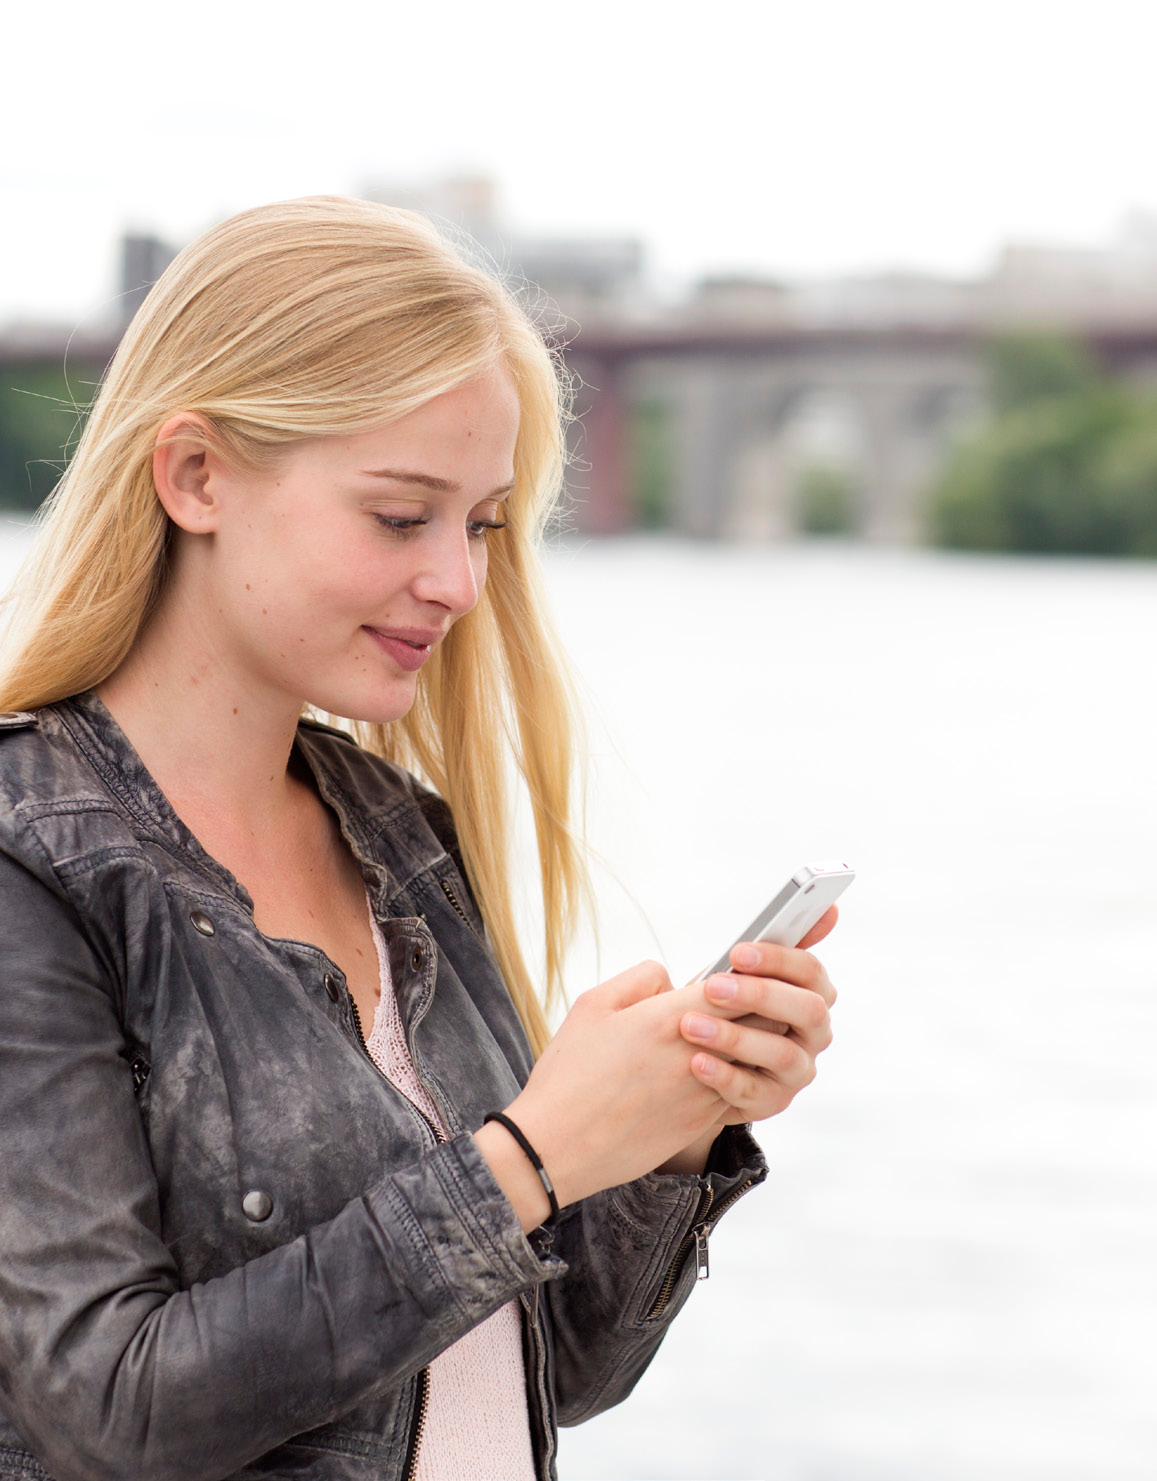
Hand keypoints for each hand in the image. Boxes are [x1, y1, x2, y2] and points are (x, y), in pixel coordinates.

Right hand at [481, 961, 734, 1221]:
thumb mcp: (593, 1004)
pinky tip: (707, 1074)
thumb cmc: (569, 1074)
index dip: (747, 976)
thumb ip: (642, 980)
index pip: (742, 986)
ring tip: (726, 1038)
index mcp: (671, 1017)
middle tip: (744, 1002)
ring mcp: (704, 1094)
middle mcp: (698, 1054)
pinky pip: (736, 1093)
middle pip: (763, 1022)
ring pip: (756, 1061)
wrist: (556, 1149)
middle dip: (760, 1007)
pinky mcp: (700, 1124)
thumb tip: (673, 981)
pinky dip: (732, 1079)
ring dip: (749, 1046)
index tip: (736, 973)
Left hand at [677, 907, 837, 1125]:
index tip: (736, 952)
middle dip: (760, 995)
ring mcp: (797, 1070)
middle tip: (713, 988)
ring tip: (690, 1026)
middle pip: (807, 1010)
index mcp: (812, 993)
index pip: (810, 972)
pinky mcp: (773, 1101)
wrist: (700, 1059)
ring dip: (736, 1038)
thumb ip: (778, 940)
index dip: (777, 960)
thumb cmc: (726, 1004)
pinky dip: (724, 1076)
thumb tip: (830, 909)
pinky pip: (754, 1091)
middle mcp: (815, 1032)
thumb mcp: (744, 972)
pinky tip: (695, 1062)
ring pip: (783, 1054)